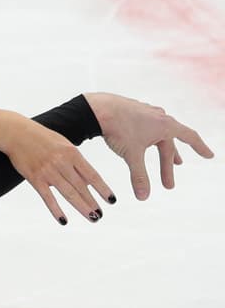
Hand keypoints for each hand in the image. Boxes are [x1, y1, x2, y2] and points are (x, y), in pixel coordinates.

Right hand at [0, 118, 115, 224]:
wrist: (16, 133)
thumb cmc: (41, 138)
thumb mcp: (63, 144)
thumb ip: (75, 161)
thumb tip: (88, 180)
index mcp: (72, 153)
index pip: (92, 175)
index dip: (103, 189)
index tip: (112, 200)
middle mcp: (62, 163)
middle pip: (81, 187)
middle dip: (92, 202)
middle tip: (100, 215)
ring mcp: (48, 171)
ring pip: (68, 193)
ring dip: (81, 207)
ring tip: (92, 218)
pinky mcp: (34, 178)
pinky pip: (47, 197)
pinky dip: (56, 210)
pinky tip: (63, 220)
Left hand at [85, 92, 213, 199]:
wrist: (98, 109)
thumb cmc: (119, 129)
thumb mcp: (131, 155)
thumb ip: (139, 176)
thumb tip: (144, 198)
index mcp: (166, 125)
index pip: (190, 137)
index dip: (200, 147)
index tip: (209, 156)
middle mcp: (160, 117)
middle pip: (168, 145)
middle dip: (168, 166)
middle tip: (168, 184)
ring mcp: (147, 113)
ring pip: (159, 136)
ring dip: (164, 151)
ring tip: (173, 161)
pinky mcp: (134, 112)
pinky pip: (148, 129)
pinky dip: (151, 141)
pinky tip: (149, 142)